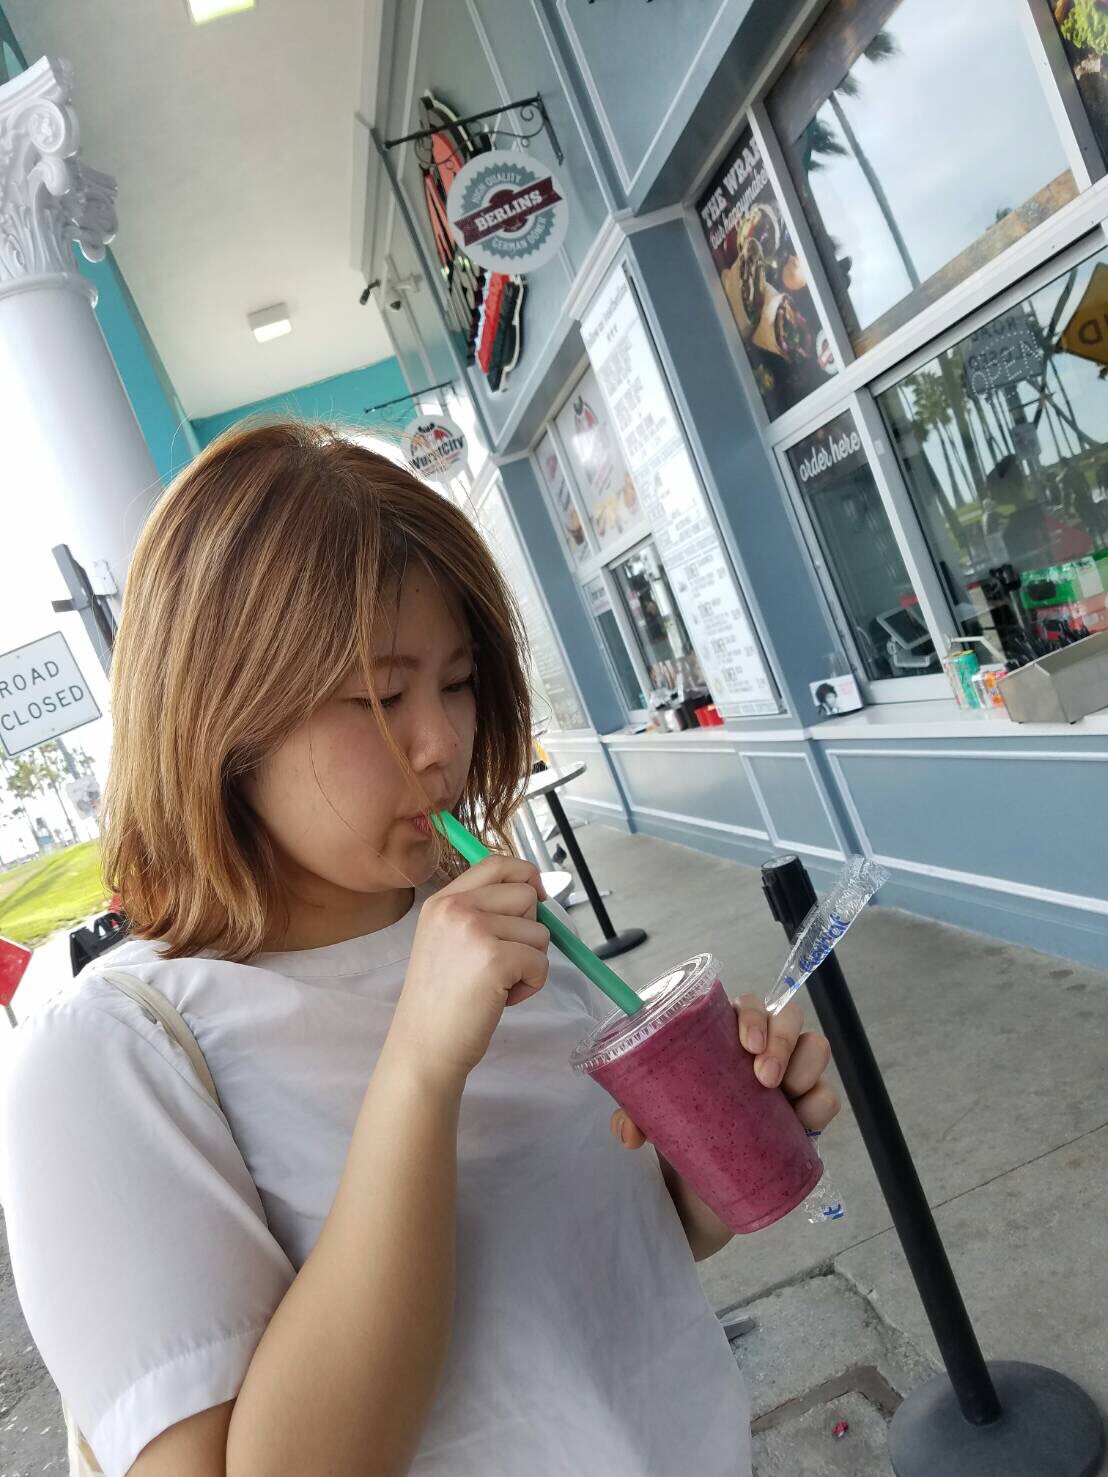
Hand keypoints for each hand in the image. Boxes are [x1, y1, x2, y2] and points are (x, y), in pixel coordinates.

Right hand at [387, 855, 549, 1093]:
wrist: (424, 1045)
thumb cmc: (441, 1000)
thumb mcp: (448, 940)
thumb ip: (481, 913)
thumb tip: (538, 892)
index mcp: (443, 900)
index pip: (496, 864)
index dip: (526, 875)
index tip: (538, 895)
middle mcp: (456, 908)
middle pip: (526, 895)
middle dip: (528, 930)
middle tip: (500, 962)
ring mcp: (474, 930)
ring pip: (540, 931)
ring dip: (529, 962)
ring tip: (496, 983)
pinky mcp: (495, 958)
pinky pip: (541, 961)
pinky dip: (531, 984)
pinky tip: (501, 998)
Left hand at [611, 994, 839, 1149]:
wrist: (700, 1190)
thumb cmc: (680, 1132)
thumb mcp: (653, 1117)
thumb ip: (635, 1116)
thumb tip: (629, 1131)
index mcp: (725, 1038)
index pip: (747, 1006)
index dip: (753, 1015)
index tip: (746, 1045)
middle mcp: (761, 1051)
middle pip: (787, 1016)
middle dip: (782, 1040)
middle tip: (763, 1079)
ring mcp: (788, 1080)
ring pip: (814, 1047)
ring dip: (804, 1067)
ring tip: (782, 1096)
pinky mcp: (806, 1113)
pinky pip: (826, 1097)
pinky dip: (819, 1104)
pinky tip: (803, 1119)